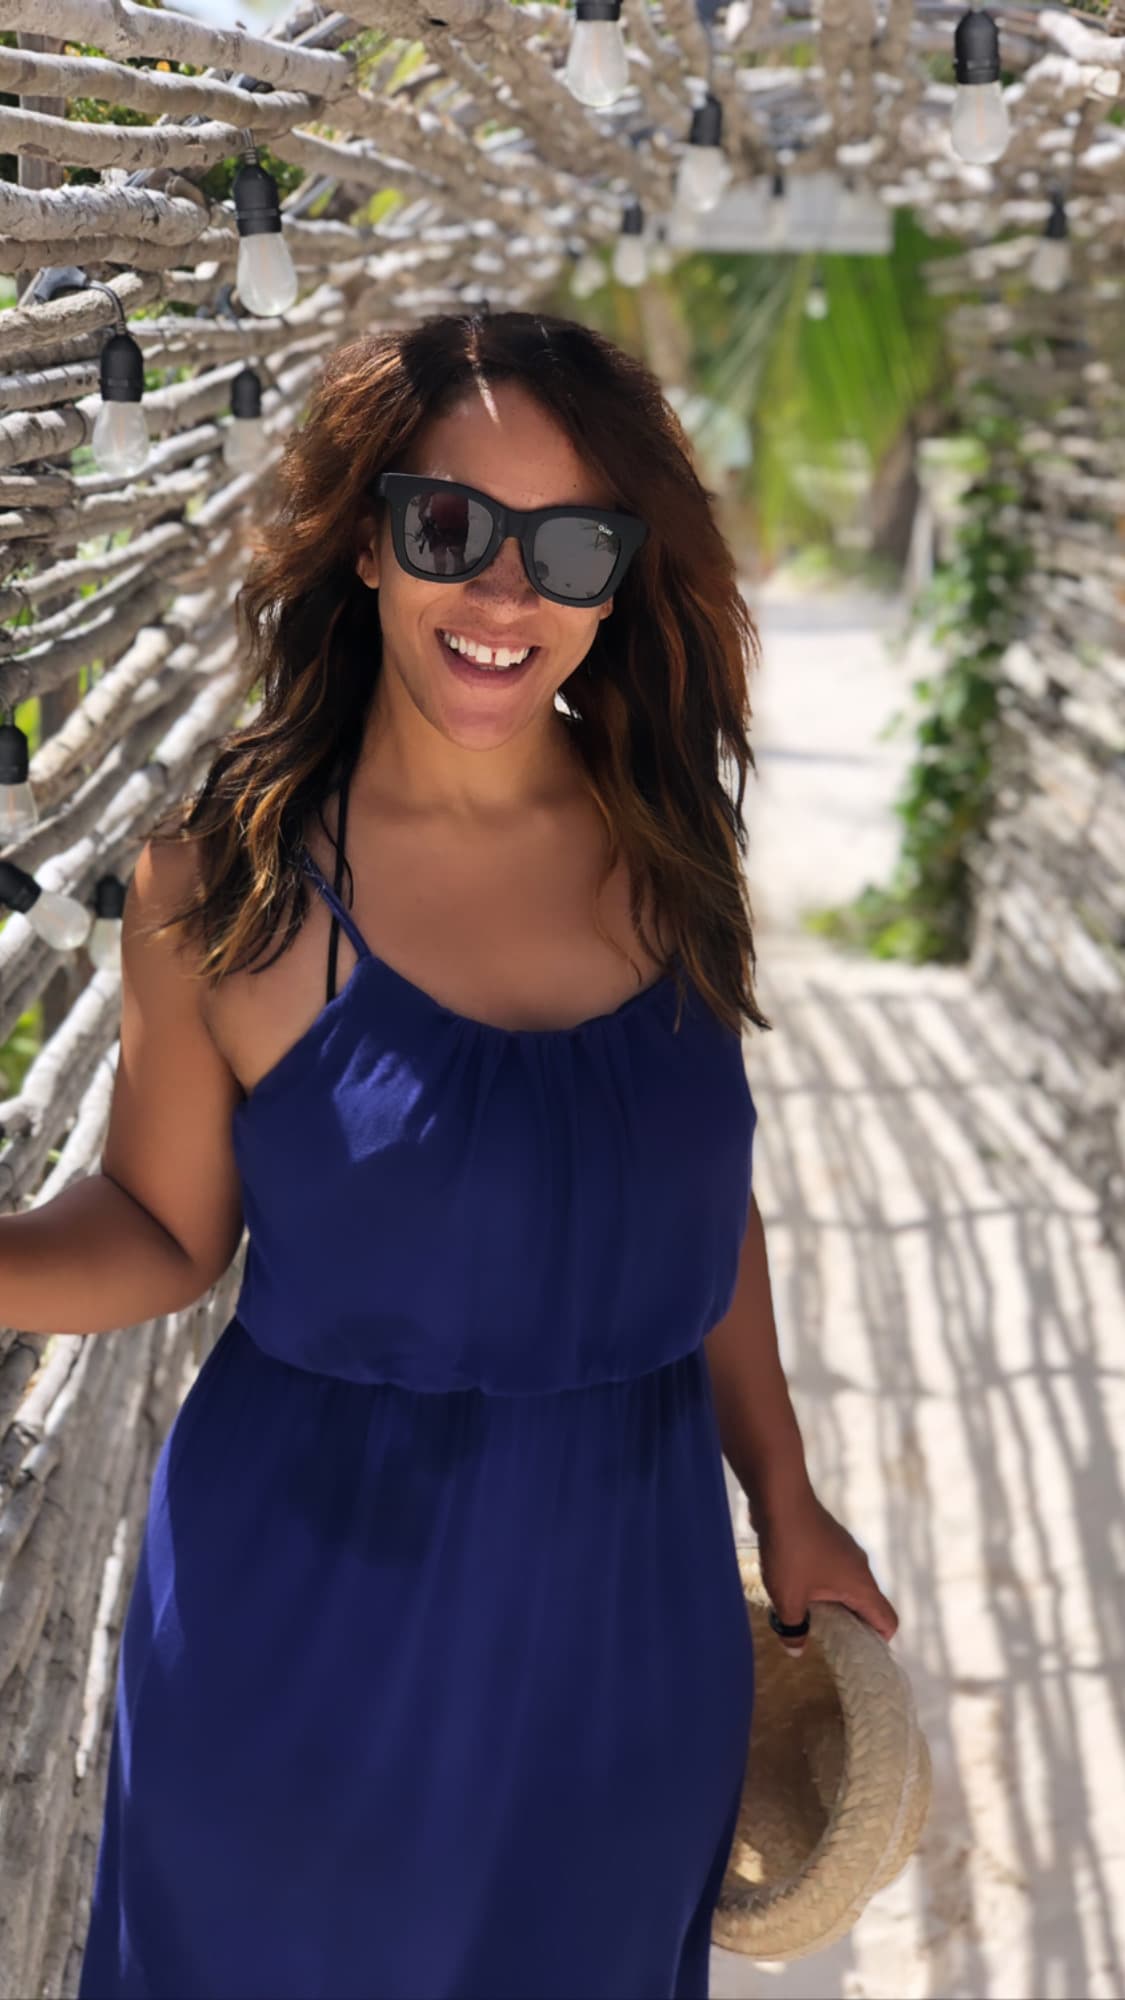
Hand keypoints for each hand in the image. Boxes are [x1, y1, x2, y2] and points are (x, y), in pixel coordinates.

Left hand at [756, 1487, 897, 1656]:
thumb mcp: (787, 1597)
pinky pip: (836, 1570)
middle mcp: (861, 1568)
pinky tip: (798, 1587)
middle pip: (868, 1606)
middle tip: (828, 1642)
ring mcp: (846, 1550)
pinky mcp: (830, 1539)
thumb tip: (796, 1650)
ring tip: (808, 1616)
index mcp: (861, 1585)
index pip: (888, 1621)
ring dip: (835, 1603)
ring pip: (850, 1586)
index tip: (856, 1655)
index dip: (878, 1643)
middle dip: (851, 1626)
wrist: (780, 1496)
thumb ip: (794, 1628)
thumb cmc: (790, 1550)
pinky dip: (825, 1584)